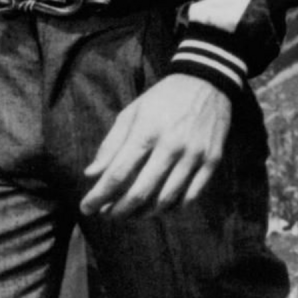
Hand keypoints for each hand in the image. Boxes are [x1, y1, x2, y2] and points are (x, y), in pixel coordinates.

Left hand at [82, 74, 232, 218]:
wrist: (208, 82)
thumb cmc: (163, 98)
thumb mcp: (132, 112)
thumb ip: (111, 144)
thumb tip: (92, 174)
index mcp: (147, 131)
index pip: (117, 174)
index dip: (98, 196)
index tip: (86, 208)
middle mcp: (172, 146)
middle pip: (141, 192)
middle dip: (119, 210)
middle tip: (107, 214)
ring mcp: (195, 155)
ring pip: (166, 199)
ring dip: (144, 213)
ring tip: (131, 213)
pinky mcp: (212, 161)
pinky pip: (191, 196)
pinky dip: (172, 207)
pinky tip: (160, 206)